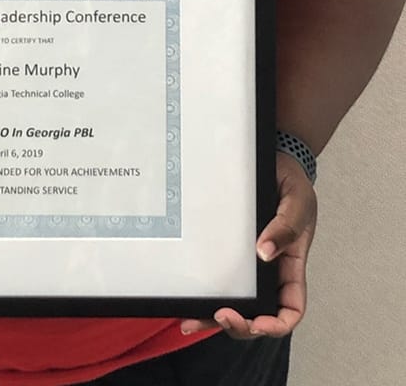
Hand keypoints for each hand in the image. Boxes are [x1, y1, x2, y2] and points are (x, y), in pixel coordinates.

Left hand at [180, 152, 316, 340]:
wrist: (274, 159)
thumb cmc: (292, 182)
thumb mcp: (297, 201)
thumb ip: (286, 226)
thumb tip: (266, 252)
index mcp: (291, 265)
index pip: (290, 309)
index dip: (276, 324)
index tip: (256, 322)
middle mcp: (269, 270)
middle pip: (257, 314)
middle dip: (239, 325)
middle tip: (219, 316)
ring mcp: (248, 263)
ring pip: (234, 301)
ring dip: (213, 316)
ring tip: (191, 319)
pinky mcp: (229, 250)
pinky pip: (218, 276)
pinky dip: (204, 291)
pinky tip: (187, 296)